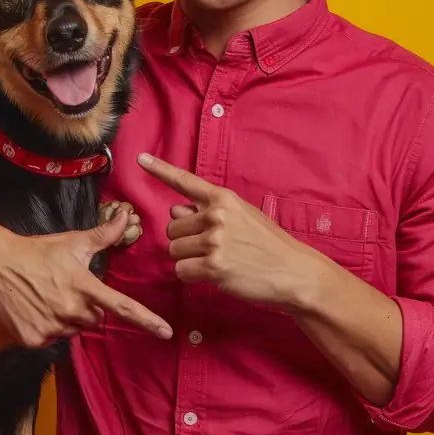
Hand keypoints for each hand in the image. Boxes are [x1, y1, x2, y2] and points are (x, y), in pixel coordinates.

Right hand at [0, 207, 172, 348]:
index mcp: (85, 286)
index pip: (122, 306)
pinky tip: (34, 308)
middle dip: (88, 308)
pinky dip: (46, 326)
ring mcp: (52, 326)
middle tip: (69, 289)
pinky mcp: (34, 338)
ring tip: (48, 296)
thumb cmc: (37, 250)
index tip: (166, 331)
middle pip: (94, 319)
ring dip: (67, 318)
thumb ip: (103, 235)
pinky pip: (51, 338)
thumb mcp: (72, 242)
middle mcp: (71, 310)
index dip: (147, 319)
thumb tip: (125, 216)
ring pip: (72, 330)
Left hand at [138, 153, 322, 307]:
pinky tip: (214, 274)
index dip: (160, 170)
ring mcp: (214, 241)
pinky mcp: (214, 267)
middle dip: (185, 239)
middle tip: (211, 247)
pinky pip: (182, 271)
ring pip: (174, 250)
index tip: (140, 159)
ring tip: (216, 260)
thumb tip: (177, 210)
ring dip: (188, 259)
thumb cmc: (267, 243)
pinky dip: (192, 276)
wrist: (293, 271)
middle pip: (172, 226)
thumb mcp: (241, 216)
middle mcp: (216, 215)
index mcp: (222, 198)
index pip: (185, 181)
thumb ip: (208, 210)